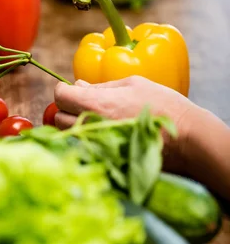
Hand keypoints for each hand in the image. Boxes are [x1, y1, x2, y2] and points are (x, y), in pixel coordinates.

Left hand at [54, 76, 194, 173]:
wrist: (185, 138)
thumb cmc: (162, 105)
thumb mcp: (133, 84)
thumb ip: (100, 86)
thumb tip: (78, 85)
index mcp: (96, 103)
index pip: (60, 96)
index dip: (64, 90)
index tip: (72, 90)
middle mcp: (91, 126)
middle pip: (58, 117)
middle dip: (66, 109)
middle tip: (83, 105)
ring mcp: (96, 146)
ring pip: (67, 136)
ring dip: (73, 126)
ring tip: (93, 120)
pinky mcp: (104, 160)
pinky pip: (82, 150)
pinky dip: (85, 142)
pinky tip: (101, 135)